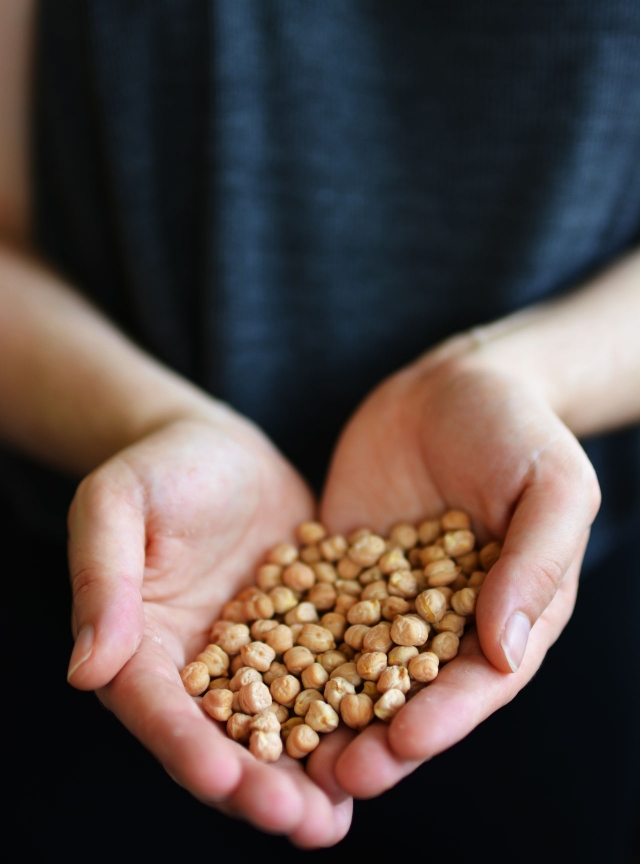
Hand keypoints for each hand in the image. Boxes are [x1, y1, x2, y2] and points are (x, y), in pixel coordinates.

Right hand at [66, 414, 352, 846]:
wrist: (220, 449)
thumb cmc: (158, 468)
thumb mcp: (117, 504)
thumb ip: (102, 579)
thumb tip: (86, 670)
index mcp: (141, 647)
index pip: (159, 709)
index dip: (188, 746)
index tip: (224, 778)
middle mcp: (199, 669)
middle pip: (223, 738)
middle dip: (258, 786)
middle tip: (302, 822)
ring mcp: (256, 658)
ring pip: (279, 729)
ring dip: (306, 776)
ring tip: (338, 817)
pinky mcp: (304, 636)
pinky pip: (326, 683)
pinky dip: (349, 718)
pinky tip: (385, 744)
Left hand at [319, 347, 600, 797]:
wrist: (454, 381)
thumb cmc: (519, 429)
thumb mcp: (551, 485)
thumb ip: (536, 563)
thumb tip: (506, 652)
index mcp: (508, 613)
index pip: (477, 681)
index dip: (443, 717)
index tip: (403, 745)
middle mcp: (444, 619)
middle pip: (410, 690)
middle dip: (376, 735)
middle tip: (336, 776)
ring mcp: (387, 596)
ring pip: (354, 664)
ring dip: (323, 708)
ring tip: (284, 749)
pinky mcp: (341, 568)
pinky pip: (311, 609)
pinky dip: (285, 642)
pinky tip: (249, 669)